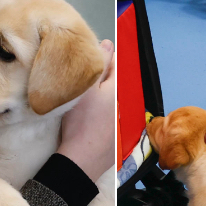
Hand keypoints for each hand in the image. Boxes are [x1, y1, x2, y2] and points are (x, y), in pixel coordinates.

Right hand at [58, 40, 115, 181]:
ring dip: (102, 90)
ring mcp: (121, 119)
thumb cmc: (81, 121)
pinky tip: (90, 112)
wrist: (82, 160)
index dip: (103, 55)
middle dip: (102, 72)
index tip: (90, 54)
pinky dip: (101, 107)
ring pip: (112, 95)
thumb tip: (107, 45)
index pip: (116, 62)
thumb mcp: (86, 88)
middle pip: (115, 79)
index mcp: (119, 88)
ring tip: (85, 90)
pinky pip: (110, 111)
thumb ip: (98, 65)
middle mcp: (124, 102)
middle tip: (83, 71)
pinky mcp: (116, 133)